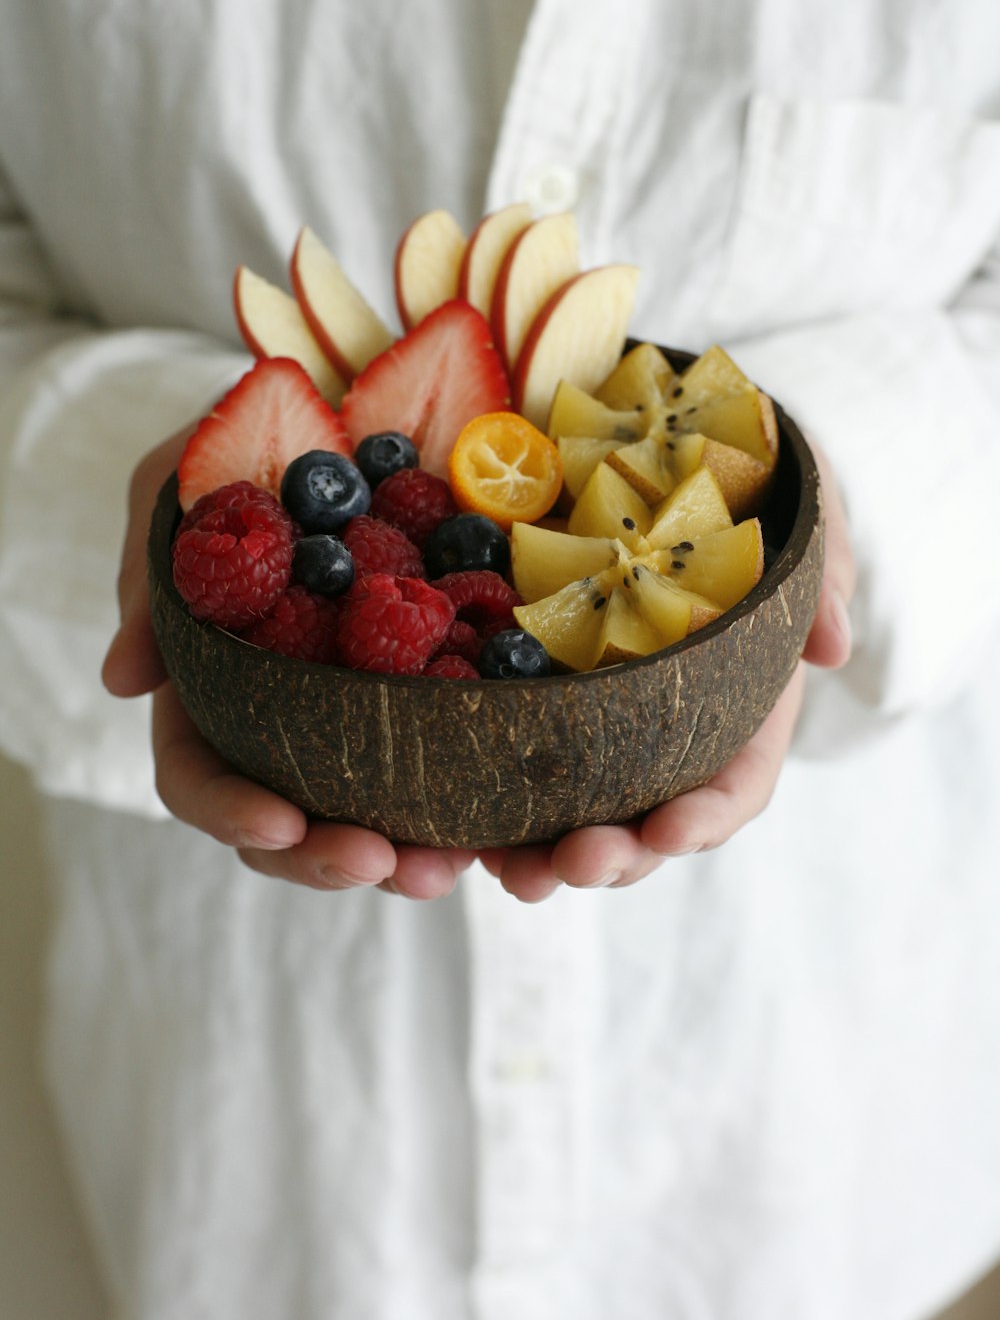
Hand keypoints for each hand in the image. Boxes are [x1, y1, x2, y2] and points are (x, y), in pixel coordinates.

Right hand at [101, 428, 474, 898]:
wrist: (361, 397)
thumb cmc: (251, 437)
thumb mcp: (180, 480)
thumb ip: (153, 572)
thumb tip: (122, 680)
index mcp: (217, 683)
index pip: (200, 772)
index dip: (230, 810)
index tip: (281, 824)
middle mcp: (288, 716)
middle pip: (289, 824)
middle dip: (329, 859)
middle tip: (383, 865)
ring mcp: (368, 714)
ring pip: (376, 817)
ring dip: (410, 857)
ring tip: (448, 868)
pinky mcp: (446, 693)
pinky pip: (463, 768)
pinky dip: (481, 808)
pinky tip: (511, 826)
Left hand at [478, 443, 854, 901]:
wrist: (661, 447)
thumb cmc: (748, 487)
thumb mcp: (804, 510)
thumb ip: (821, 570)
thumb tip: (831, 647)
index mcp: (736, 704)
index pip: (733, 784)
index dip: (706, 817)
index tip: (671, 832)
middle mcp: (664, 732)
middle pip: (645, 822)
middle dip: (615, 855)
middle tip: (576, 861)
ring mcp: (593, 725)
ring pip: (569, 816)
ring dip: (540, 856)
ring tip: (511, 873)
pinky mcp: (526, 700)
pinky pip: (500, 764)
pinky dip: (478, 806)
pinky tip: (450, 829)